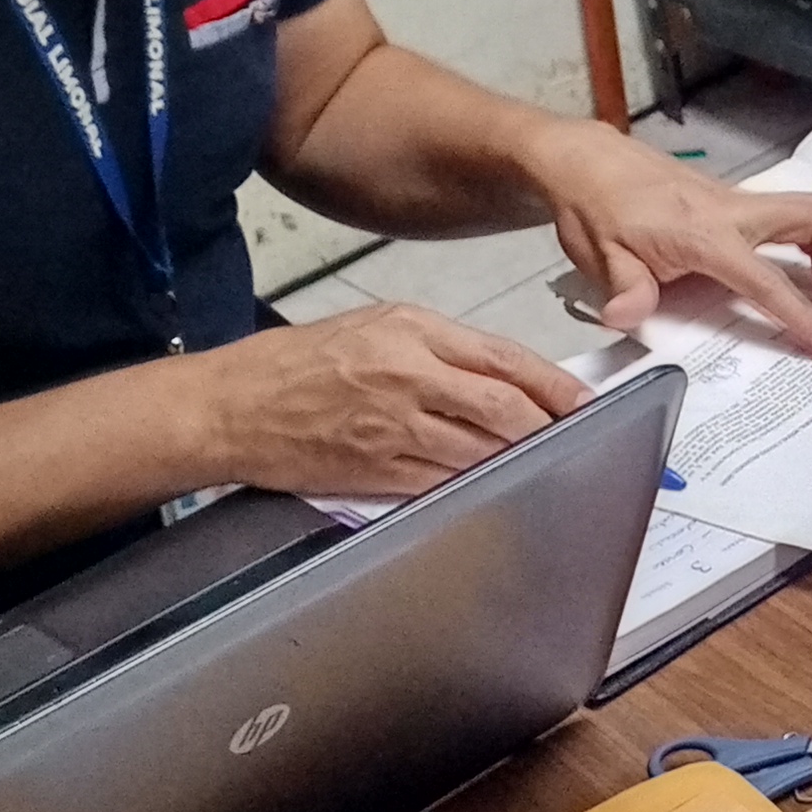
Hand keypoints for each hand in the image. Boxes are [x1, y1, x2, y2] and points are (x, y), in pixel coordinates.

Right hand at [188, 304, 590, 498]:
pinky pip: (444, 481)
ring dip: (519, 459)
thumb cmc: (292, 364)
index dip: (552, 383)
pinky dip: (475, 484)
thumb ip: (435, 346)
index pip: (503, 358)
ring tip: (545, 463)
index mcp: (409, 332)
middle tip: (576, 437)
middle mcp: (406, 375)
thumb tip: (494, 374)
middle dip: (548, 426)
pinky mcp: (377, 471)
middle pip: (502, 405)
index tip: (581, 399)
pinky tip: (494, 485)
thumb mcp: (369, 326)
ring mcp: (393, 427)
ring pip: (480, 447)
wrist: (230, 407)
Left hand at [540, 130, 811, 353]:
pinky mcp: (732, 201)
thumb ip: (624, 288)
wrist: (584, 160)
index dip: (799, 315)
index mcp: (704, 233)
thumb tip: (626, 318)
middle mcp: (732, 211)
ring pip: (811, 212)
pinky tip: (804, 271)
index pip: (765, 279)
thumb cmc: (593, 208)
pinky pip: (789, 216)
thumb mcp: (599, 255)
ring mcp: (736, 201)